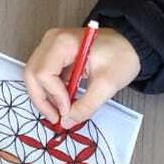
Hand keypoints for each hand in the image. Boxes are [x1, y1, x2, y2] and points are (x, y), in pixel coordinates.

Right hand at [24, 26, 138, 127]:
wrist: (131, 44)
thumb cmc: (121, 57)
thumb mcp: (107, 85)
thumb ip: (86, 106)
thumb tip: (67, 122)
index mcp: (62, 42)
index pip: (43, 73)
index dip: (54, 96)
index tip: (69, 111)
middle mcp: (50, 41)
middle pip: (32, 74)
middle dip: (42, 99)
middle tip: (56, 118)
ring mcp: (50, 46)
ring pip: (34, 76)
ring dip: (44, 97)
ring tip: (61, 112)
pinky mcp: (54, 54)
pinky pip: (43, 74)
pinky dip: (50, 91)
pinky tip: (63, 102)